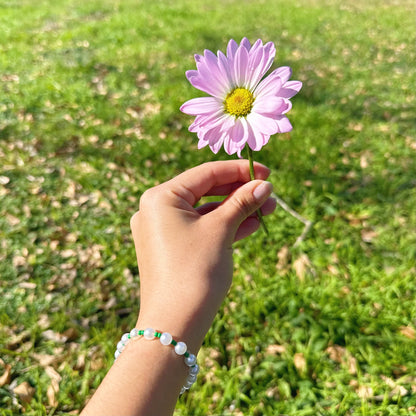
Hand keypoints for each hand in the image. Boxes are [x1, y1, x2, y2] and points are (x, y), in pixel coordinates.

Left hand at [131, 160, 275, 350]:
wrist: (175, 324)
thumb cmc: (196, 270)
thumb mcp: (221, 230)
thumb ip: (242, 202)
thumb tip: (264, 185)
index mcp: (160, 197)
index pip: (205, 174)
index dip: (238, 171)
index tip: (266, 172)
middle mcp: (156, 209)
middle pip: (206, 191)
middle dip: (240, 192)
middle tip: (270, 193)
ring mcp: (162, 230)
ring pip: (206, 212)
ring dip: (236, 210)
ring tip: (268, 209)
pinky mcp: (171, 248)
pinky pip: (201, 229)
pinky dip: (224, 227)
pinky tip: (252, 224)